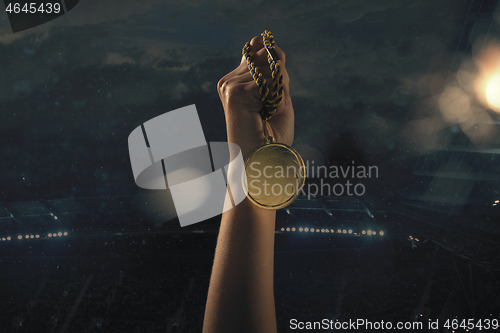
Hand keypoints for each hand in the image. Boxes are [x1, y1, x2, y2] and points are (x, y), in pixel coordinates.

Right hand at [217, 35, 293, 158]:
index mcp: (237, 81)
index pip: (259, 49)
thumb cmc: (271, 137)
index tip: (274, 86)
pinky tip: (264, 115)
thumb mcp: (278, 97)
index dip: (274, 60)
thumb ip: (275, 71)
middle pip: (269, 59)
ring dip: (279, 95)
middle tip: (269, 108)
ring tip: (265, 114)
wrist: (260, 162)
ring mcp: (230, 86)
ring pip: (272, 70)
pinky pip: (272, 82)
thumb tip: (266, 45)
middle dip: (280, 83)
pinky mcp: (235, 92)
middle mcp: (230, 81)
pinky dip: (277, 101)